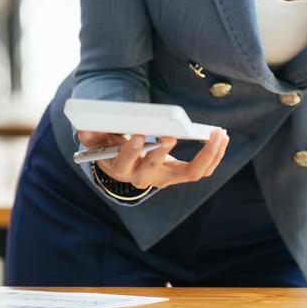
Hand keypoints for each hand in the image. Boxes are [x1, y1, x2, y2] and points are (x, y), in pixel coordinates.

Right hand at [76, 128, 228, 189]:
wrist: (126, 167)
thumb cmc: (113, 149)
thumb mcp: (98, 143)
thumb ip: (91, 135)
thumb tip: (85, 129)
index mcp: (123, 170)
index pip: (126, 165)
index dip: (131, 152)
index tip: (137, 136)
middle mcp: (146, 178)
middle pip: (158, 171)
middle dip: (163, 153)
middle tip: (171, 135)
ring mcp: (166, 178)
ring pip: (191, 174)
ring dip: (207, 155)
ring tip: (218, 134)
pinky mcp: (181, 175)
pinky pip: (203, 170)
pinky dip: (215, 155)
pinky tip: (221, 137)